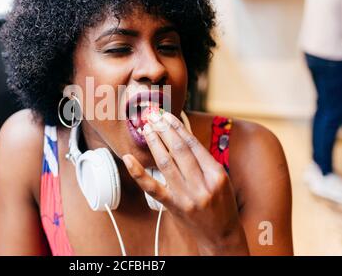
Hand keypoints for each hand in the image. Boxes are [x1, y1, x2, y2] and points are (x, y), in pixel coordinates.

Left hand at [122, 111, 248, 254]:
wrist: (221, 235)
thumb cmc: (221, 204)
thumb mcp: (221, 179)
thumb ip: (204, 160)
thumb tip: (180, 135)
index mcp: (216, 174)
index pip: (193, 144)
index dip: (177, 127)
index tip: (167, 115)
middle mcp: (202, 184)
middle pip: (179, 150)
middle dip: (164, 130)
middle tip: (153, 116)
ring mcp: (186, 196)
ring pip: (166, 163)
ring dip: (154, 142)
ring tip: (146, 128)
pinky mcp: (173, 206)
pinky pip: (152, 187)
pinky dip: (138, 172)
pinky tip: (128, 159)